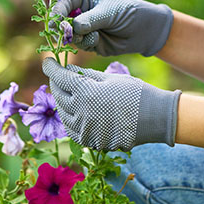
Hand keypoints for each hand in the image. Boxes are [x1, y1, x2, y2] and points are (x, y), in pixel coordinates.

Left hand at [42, 58, 179, 150]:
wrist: (155, 118)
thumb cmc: (134, 92)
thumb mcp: (109, 78)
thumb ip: (85, 75)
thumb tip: (68, 70)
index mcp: (85, 92)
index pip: (60, 78)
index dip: (51, 68)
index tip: (48, 61)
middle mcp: (81, 113)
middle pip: (58, 96)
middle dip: (56, 84)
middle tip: (57, 76)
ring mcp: (86, 130)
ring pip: (63, 114)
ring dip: (62, 102)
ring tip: (67, 93)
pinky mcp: (92, 142)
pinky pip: (73, 130)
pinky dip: (71, 120)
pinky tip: (75, 112)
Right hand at [51, 0, 172, 56]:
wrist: (145, 30)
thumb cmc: (128, 12)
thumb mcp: (108, 12)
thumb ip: (90, 20)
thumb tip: (72, 28)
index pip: (64, 3)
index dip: (57, 12)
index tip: (56, 22)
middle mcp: (81, 13)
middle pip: (62, 21)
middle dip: (63, 28)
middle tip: (67, 33)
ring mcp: (84, 28)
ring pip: (70, 35)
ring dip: (77, 37)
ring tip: (92, 35)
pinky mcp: (90, 42)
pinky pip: (80, 45)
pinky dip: (86, 44)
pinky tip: (98, 40)